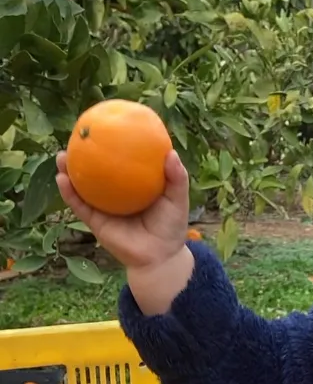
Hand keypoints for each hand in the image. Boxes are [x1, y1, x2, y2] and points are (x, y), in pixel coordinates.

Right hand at [56, 149, 189, 269]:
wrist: (160, 256)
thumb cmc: (171, 227)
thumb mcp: (177, 200)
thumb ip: (177, 178)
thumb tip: (171, 153)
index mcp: (133, 185)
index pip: (121, 161)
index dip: (112, 144)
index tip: (105, 124)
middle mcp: (115, 194)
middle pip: (96, 170)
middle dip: (83, 154)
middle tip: (78, 136)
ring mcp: (104, 207)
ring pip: (81, 185)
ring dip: (68, 170)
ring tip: (61, 156)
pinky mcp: (95, 222)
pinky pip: (79, 205)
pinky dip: (69, 193)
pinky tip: (62, 179)